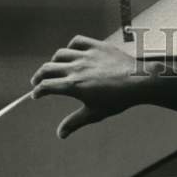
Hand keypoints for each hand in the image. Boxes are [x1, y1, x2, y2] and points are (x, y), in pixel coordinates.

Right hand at [30, 35, 157, 138]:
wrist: (140, 82)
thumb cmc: (118, 100)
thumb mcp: (95, 113)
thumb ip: (75, 122)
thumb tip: (60, 135)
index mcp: (73, 85)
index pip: (46, 86)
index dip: (38, 91)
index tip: (36, 95)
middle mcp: (76, 68)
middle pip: (48, 68)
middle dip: (39, 76)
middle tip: (38, 82)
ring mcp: (86, 55)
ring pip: (60, 54)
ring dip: (54, 62)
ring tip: (55, 68)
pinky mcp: (97, 46)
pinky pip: (77, 41)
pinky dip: (71, 46)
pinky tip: (72, 53)